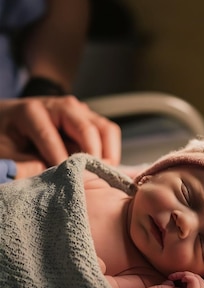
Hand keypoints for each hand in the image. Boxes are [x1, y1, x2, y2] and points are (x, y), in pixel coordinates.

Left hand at [0, 96, 120, 176]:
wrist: (9, 120)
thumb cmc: (6, 137)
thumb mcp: (5, 153)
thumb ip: (25, 166)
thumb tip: (54, 179)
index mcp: (32, 111)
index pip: (52, 137)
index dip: (60, 161)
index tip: (67, 182)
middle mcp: (60, 105)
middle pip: (87, 129)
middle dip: (92, 158)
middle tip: (91, 181)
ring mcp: (78, 110)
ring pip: (105, 129)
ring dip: (107, 154)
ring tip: (99, 175)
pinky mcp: (88, 118)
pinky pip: (108, 133)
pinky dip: (110, 151)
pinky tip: (99, 169)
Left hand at [159, 271, 203, 287]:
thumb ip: (195, 287)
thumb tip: (200, 278)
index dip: (197, 281)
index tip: (183, 279)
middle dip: (194, 277)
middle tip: (180, 276)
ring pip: (201, 284)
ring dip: (189, 275)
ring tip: (178, 276)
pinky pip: (194, 284)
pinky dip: (187, 276)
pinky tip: (176, 277)